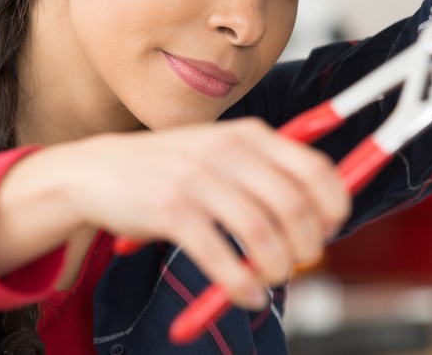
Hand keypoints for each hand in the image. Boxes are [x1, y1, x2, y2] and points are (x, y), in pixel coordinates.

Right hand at [0, 118, 349, 309]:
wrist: (98, 170)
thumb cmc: (170, 167)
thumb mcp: (222, 150)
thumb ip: (267, 173)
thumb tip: (320, 213)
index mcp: (250, 134)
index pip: (315, 168)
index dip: (334, 205)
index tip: (331, 229)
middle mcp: (229, 151)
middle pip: (294, 205)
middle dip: (307, 244)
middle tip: (300, 262)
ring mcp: (199, 179)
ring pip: (262, 233)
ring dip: (277, 267)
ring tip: (272, 280)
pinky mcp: (172, 210)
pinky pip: (221, 257)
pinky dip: (241, 285)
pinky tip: (247, 296)